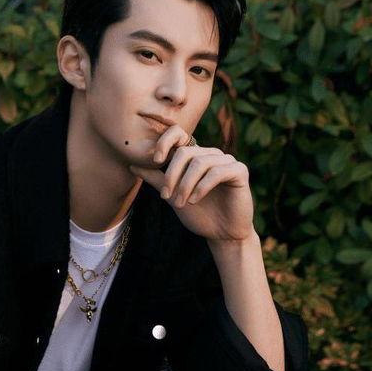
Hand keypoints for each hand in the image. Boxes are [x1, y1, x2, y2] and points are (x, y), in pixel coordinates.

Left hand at [129, 124, 254, 242]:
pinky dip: (202, 186)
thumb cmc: (199, 214)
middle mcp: (212, 154)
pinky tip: (194, 200)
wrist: (222, 235)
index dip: (165, 142)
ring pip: (200, 163)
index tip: (155, 161)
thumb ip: (156, 179)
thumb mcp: (172, 196)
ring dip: (185, 185)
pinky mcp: (240, 171)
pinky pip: (217, 172)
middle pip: (186, 152)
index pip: (180, 135)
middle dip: (172, 175)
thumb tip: (132, 165)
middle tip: (166, 196)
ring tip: (180, 203)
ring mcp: (227, 161)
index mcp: (196, 156)